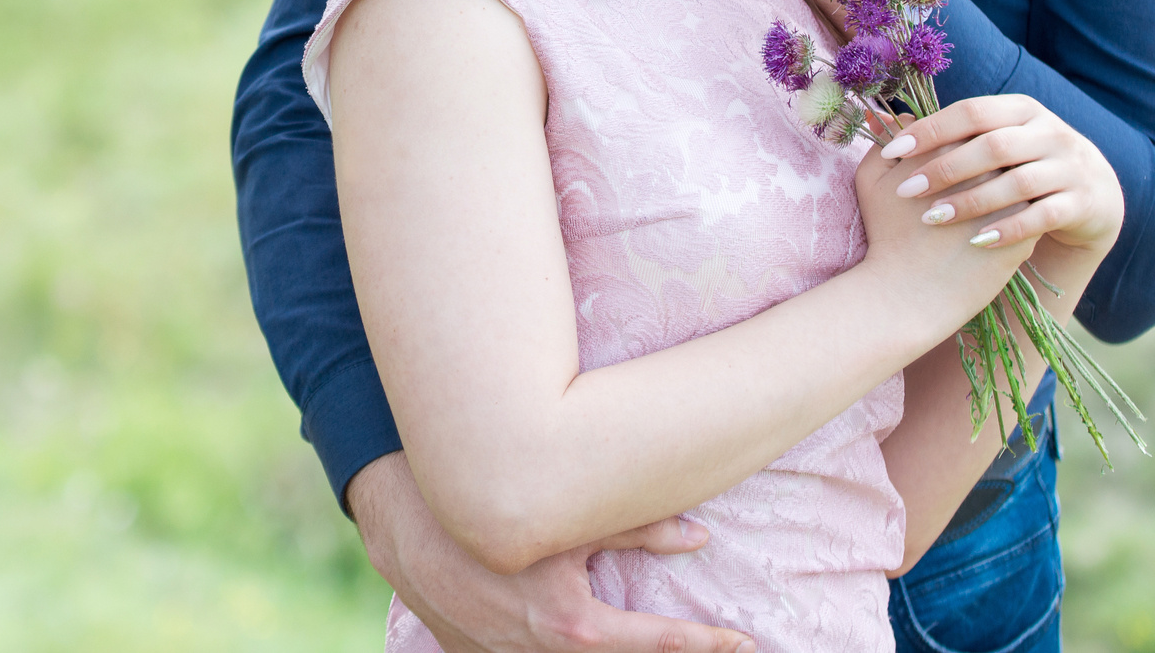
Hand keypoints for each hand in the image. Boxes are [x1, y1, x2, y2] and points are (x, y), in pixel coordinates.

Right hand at [349, 452, 756, 652]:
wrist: (410, 531)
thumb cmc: (495, 515)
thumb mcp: (571, 523)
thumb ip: (637, 527)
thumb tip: (700, 537)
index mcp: (574, 626)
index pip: (658, 642)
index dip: (706, 642)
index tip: (743, 641)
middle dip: (671, 651)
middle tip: (716, 644)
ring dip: (614, 650)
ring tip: (654, 639)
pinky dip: (567, 650)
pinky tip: (578, 638)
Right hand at [853, 112, 1035, 328]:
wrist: (909, 293)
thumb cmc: (886, 234)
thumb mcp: (871, 180)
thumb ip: (884, 139)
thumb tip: (894, 115)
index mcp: (950, 147)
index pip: (969, 127)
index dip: (962, 138)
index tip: (955, 153)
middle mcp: (986, 169)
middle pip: (998, 149)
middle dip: (990, 157)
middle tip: (978, 172)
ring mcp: (1010, 200)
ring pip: (1019, 178)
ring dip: (1009, 182)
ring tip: (994, 195)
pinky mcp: (1026, 232)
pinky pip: (1030, 211)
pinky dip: (1018, 212)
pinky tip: (1001, 221)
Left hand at [874, 95, 1124, 255]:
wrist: (1091, 192)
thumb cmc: (1021, 165)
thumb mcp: (994, 139)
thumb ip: (949, 131)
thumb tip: (885, 119)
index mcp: (1021, 109)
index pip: (971, 111)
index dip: (932, 129)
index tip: (894, 150)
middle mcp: (1049, 132)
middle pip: (993, 145)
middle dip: (946, 168)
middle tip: (906, 191)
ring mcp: (1069, 167)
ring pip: (1018, 182)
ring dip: (973, 200)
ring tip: (934, 218)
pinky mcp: (1081, 202)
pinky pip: (1043, 216)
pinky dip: (1008, 228)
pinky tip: (976, 241)